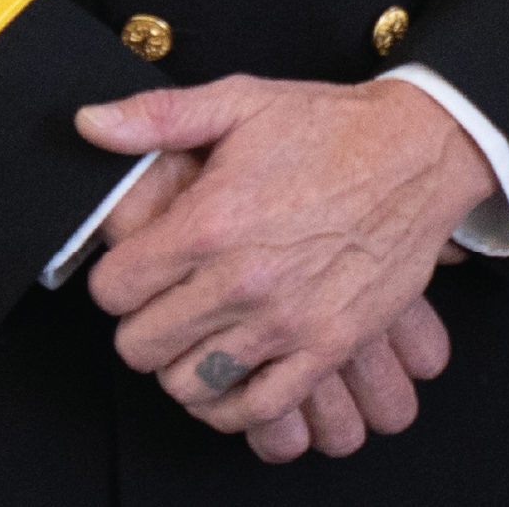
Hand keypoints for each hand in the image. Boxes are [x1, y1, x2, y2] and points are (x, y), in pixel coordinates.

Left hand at [77, 75, 492, 448]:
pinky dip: (232, 404)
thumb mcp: (240, 100)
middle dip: (142, 323)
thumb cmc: (329, 126)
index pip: (113, 291)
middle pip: (141, 346)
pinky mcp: (327, 346)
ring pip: (189, 384)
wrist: (420, 151)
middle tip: (166, 300)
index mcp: (209, 222)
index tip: (138, 268)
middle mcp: (241, 280)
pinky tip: (232, 373)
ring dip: (183, 363)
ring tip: (198, 333)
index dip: (117, 279)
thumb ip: (156, 116)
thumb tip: (88, 124)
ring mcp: (286, 321)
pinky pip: (256, 409)